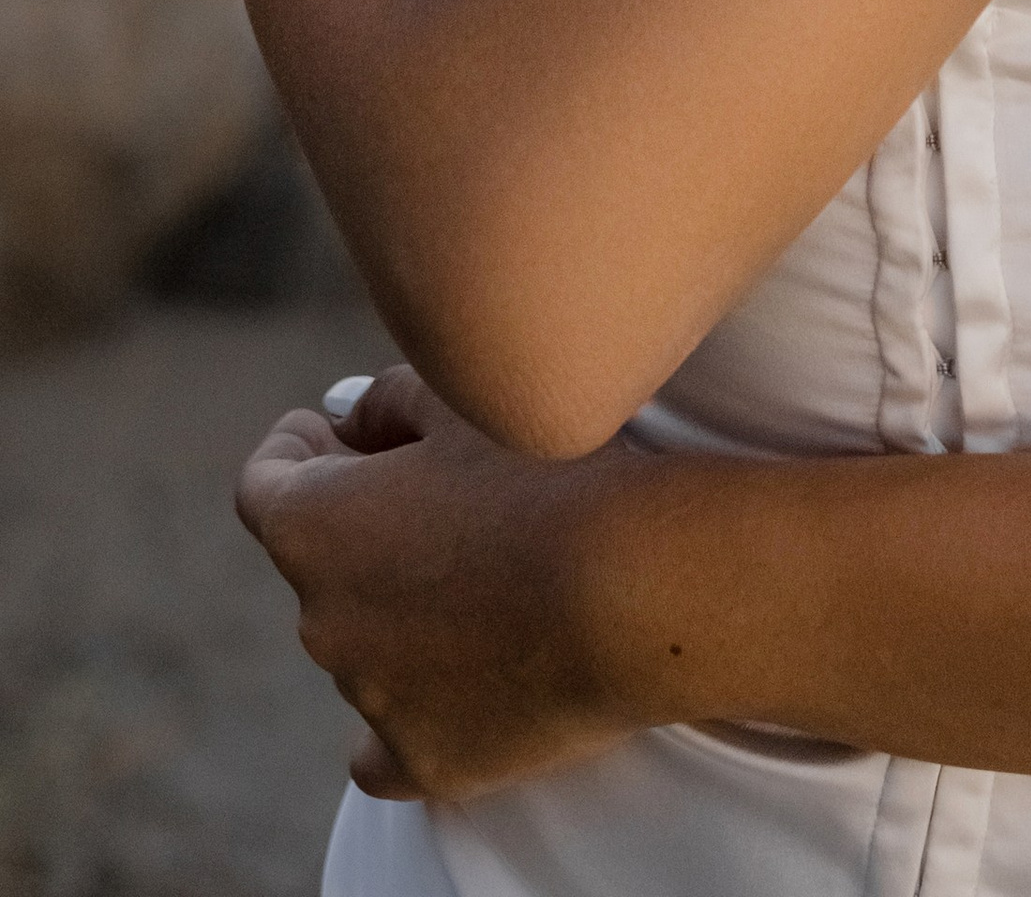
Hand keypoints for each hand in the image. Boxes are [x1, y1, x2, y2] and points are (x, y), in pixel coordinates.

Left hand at [236, 367, 638, 802]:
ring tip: (499, 569)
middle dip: (367, 525)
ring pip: (365, 645)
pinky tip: (457, 675)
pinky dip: (409, 709)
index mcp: (312, 526)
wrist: (639, 588)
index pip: (264, 483)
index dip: (300, 446)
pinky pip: (383, 743)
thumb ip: (386, 399)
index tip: (336, 432)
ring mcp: (368, 700)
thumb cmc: (551, 474)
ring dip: (404, 606)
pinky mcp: (423, 759)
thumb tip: (356, 424)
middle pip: (322, 564)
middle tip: (449, 493)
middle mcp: (320, 620)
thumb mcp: (462, 397)